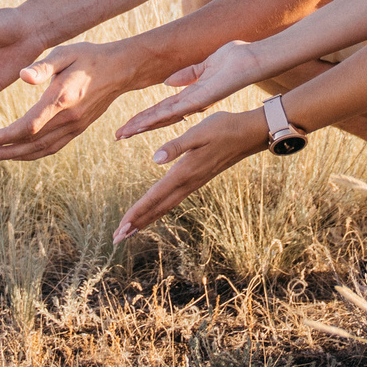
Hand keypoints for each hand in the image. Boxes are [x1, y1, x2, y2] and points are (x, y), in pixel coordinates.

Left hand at [0, 40, 146, 162]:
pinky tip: (19, 152)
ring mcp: (75, 126)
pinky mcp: (78, 128)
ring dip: (16, 155)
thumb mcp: (65, 53)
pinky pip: (53, 147)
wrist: (120, 69)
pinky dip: (33, 154)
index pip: (29, 126)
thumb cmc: (89, 56)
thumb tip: (23, 76)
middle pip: (32, 143)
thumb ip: (43, 66)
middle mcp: (69, 118)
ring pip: (42, 149)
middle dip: (5, 148)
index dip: (5, 136)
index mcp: (61, 99)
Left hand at [113, 109, 268, 243]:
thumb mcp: (198, 132)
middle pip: (157, 209)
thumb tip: (156, 159)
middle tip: (117, 239)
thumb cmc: (223, 128)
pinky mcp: (197, 179)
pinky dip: (159, 208)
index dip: (136, 213)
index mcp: (184, 172)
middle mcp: (188, 182)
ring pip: (165, 206)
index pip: (154, 197)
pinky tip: (154, 210)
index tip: (121, 228)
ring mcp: (194, 183)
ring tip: (130, 230)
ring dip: (147, 218)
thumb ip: (177, 145)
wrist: (249, 134)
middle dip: (136, 223)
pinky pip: (173, 199)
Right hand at [114, 41, 265, 140]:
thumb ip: (188, 74)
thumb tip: (168, 81)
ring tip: (124, 133)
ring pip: (163, 117)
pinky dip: (157, 116)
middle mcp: (191, 104)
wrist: (252, 60)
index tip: (128, 124)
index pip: (163, 108)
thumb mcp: (206, 65)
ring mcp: (195, 103)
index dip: (145, 116)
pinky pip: (174, 109)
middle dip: (138, 126)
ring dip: (142, 124)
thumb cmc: (235, 59)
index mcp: (192, 95)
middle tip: (118, 135)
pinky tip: (142, 122)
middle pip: (159, 117)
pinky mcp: (200, 99)